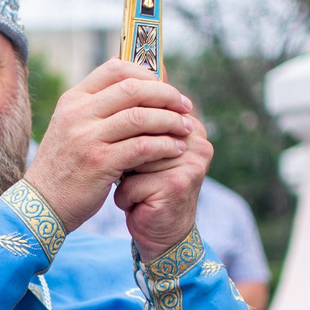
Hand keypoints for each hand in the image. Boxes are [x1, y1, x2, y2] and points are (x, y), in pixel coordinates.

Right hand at [22, 60, 197, 227]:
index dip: (147, 74)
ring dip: (170, 121)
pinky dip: (164, 145)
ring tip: (185, 128)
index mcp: (73, 100)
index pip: (115, 69)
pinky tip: (175, 149)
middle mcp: (78, 114)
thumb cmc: (66, 166)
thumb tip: (141, 86)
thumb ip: (100, 108)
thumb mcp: (73, 128)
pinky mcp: (99, 163)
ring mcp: (87, 138)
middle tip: (185, 106)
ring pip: (140, 116)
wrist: (42, 204)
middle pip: (132, 89)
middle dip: (166, 95)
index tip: (167, 87)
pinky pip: (142, 146)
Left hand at [112, 93, 215, 260]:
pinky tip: (134, 204)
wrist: (158, 233)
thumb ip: (135, 119)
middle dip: (121, 148)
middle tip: (118, 164)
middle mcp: (195, 139)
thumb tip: (117, 75)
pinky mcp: (178, 184)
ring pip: (134, 154)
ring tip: (129, 186)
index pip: (151, 107)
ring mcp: (190, 161)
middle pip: (140, 128)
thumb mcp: (139, 148)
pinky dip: (125, 195)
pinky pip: (134, 181)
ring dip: (121, 173)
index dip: (125, 124)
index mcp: (188, 124)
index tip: (114, 139)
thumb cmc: (143, 186)